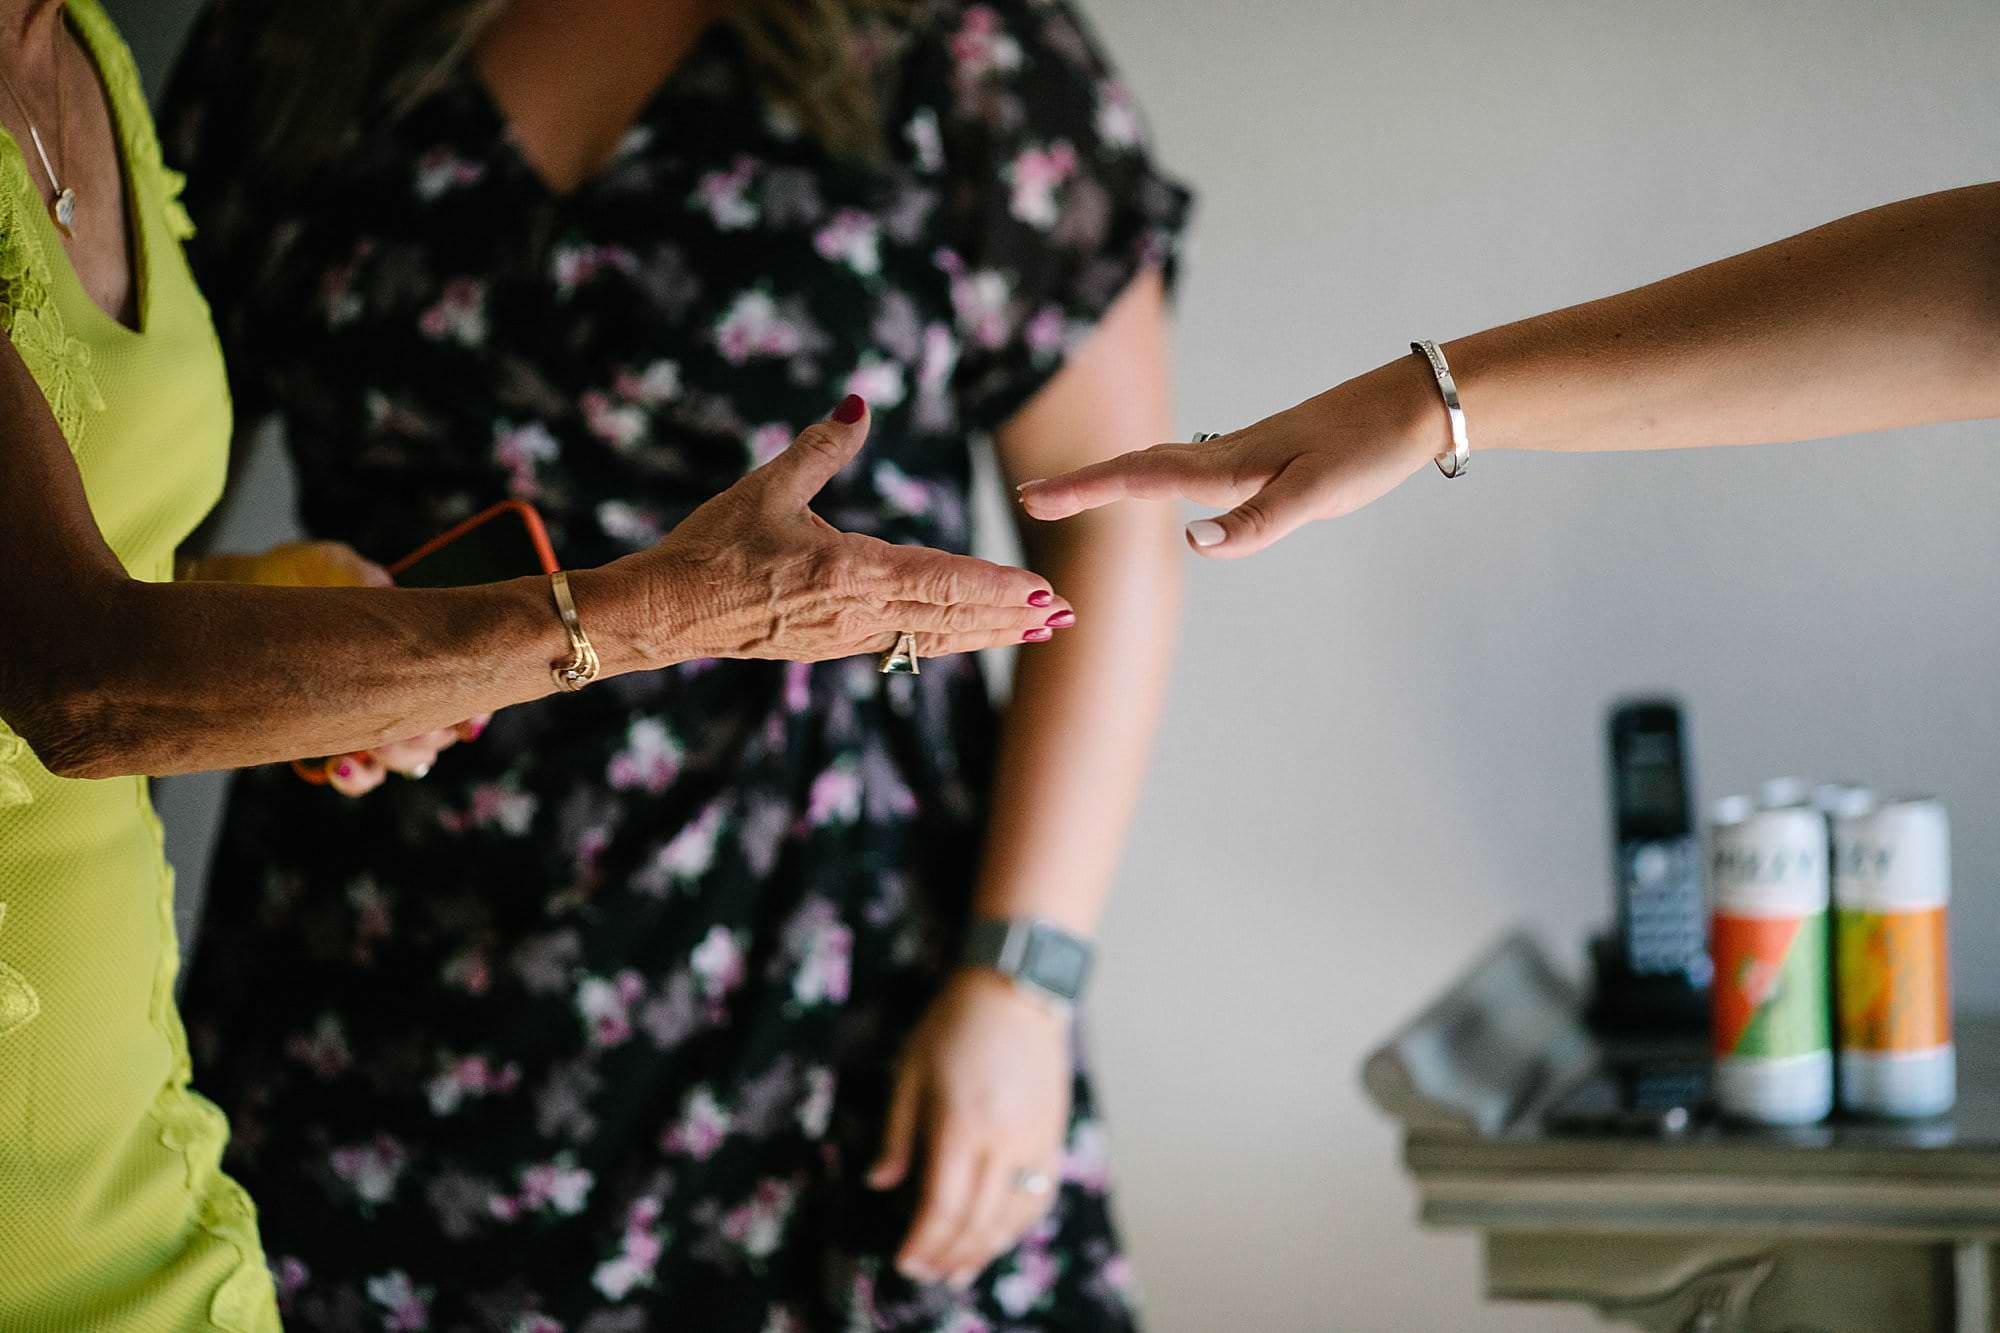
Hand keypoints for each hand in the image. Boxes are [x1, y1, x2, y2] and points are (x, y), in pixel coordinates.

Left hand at [183, 542, 490, 793]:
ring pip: (406, 760)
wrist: (243, 590)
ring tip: (371, 748)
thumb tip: (383, 589)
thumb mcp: (335, 564)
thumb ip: (363, 577)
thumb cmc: (299, 570)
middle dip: (430, 738)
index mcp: (419, 647)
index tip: (464, 722)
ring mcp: (365, 717)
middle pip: (439, 732)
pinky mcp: (324, 738)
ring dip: (397, 758)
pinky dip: (355, 776)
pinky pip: (354, 774)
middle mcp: (401, 687)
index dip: (471, 710)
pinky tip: (340, 765)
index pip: (462, 688)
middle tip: (409, 730)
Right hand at [633, 396, 1075, 661]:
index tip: (1038, 591)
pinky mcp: (834, 646)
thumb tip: (859, 402)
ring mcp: (847, 637)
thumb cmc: (711, 548)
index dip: (992, 587)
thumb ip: (820, 446)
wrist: (666, 613)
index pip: (938, 579)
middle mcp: (857, 613)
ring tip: (1037, 631)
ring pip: (933, 637)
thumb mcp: (765, 488)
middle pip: (950, 618)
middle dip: (1009, 617)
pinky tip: (970, 635)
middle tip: (1064, 616)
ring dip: (988, 633)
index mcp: (847, 572)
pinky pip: (906, 642)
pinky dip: (948, 638)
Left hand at [869, 968, 1071, 1288]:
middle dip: (949, 1255)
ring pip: (1013, 1217)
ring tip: (959, 1269)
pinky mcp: (1053, 1136)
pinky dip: (1018, 1225)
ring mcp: (1035, 1141)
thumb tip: (879, 1183)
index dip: (923, 1242)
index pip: (942, 1205)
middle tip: (927, 1274)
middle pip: (978, 1221)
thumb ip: (898, 1134)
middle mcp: (1004, 1141)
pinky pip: (1040, 1196)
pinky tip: (998, 1236)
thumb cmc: (953, 1023)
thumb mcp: (910, 1071)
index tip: (905, 1261)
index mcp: (962, 1124)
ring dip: (985, 1250)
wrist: (1017, 989)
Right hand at [1016, 356, 1445, 557]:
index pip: (1141, 477)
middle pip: (1139, 468)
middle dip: (1082, 485)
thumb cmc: (1370, 446)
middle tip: (1030, 500)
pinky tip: (1158, 487)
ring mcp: (1245, 454)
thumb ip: (1257, 521)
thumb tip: (1192, 542)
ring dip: (1113, 479)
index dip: (1085, 489)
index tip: (1034, 499)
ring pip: (1162, 466)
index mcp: (1231, 464)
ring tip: (1072, 493)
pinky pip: (1191, 470)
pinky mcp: (1265, 458)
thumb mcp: (1318, 492)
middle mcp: (1228, 455)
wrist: (1416, 404)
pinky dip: (1155, 478)